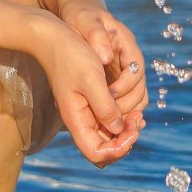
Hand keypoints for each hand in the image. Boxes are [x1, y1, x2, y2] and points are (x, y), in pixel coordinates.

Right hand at [38, 20, 142, 166]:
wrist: (54, 37)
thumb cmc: (70, 56)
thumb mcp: (91, 79)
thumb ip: (105, 107)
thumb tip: (119, 129)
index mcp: (76, 121)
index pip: (97, 155)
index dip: (119, 149)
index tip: (132, 129)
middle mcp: (80, 121)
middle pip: (105, 149)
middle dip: (125, 139)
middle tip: (138, 120)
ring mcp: (85, 112)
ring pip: (109, 136)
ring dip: (126, 129)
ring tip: (137, 114)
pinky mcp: (90, 102)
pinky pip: (109, 120)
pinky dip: (122, 118)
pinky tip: (133, 107)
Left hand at [62, 0, 149, 118]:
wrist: (75, 13)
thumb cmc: (79, 14)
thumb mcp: (84, 20)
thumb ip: (96, 35)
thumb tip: (106, 57)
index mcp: (126, 43)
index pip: (136, 69)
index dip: (125, 85)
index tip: (108, 95)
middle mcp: (129, 58)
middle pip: (140, 87)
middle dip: (128, 104)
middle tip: (110, 118)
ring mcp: (124, 69)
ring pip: (136, 96)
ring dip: (125, 113)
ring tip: (106, 125)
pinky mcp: (115, 78)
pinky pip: (123, 99)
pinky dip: (117, 112)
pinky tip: (103, 122)